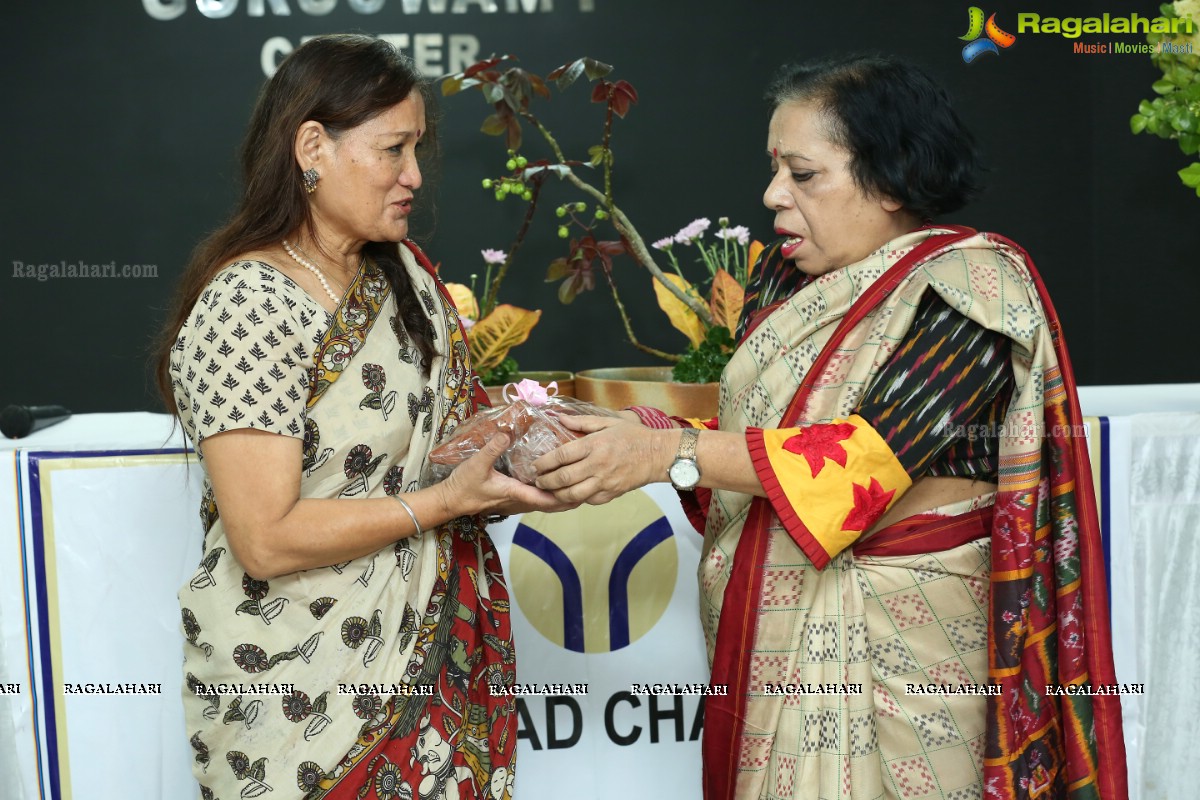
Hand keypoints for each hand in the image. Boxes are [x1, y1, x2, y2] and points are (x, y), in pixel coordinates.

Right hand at [440, 433, 578, 515]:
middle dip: (571, 497)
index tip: (581, 488)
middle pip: (552, 504)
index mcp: (516, 493)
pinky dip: (550, 494)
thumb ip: (492, 449)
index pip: (546, 499)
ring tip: (580, 483)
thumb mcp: (476, 464)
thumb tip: (507, 433)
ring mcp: (517, 502)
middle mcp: (520, 501)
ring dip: (562, 497)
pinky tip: (556, 483)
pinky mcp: (513, 499)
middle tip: (590, 486)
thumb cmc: (463, 486)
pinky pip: (537, 500)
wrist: (451, 501)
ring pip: (546, 503)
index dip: (565, 495)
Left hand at [532, 415, 665, 504]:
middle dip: (546, 481)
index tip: (535, 465)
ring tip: (549, 490)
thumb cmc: (634, 436)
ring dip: (556, 494)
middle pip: (563, 478)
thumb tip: (560, 419)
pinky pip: (588, 500)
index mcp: (595, 445)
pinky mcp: (611, 493)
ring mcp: (605, 482)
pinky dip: (576, 499)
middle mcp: (598, 465)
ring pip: (573, 494)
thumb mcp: (608, 422)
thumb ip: (582, 422)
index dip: (544, 463)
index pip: (562, 456)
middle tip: (537, 481)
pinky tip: (569, 494)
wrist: (658, 455)